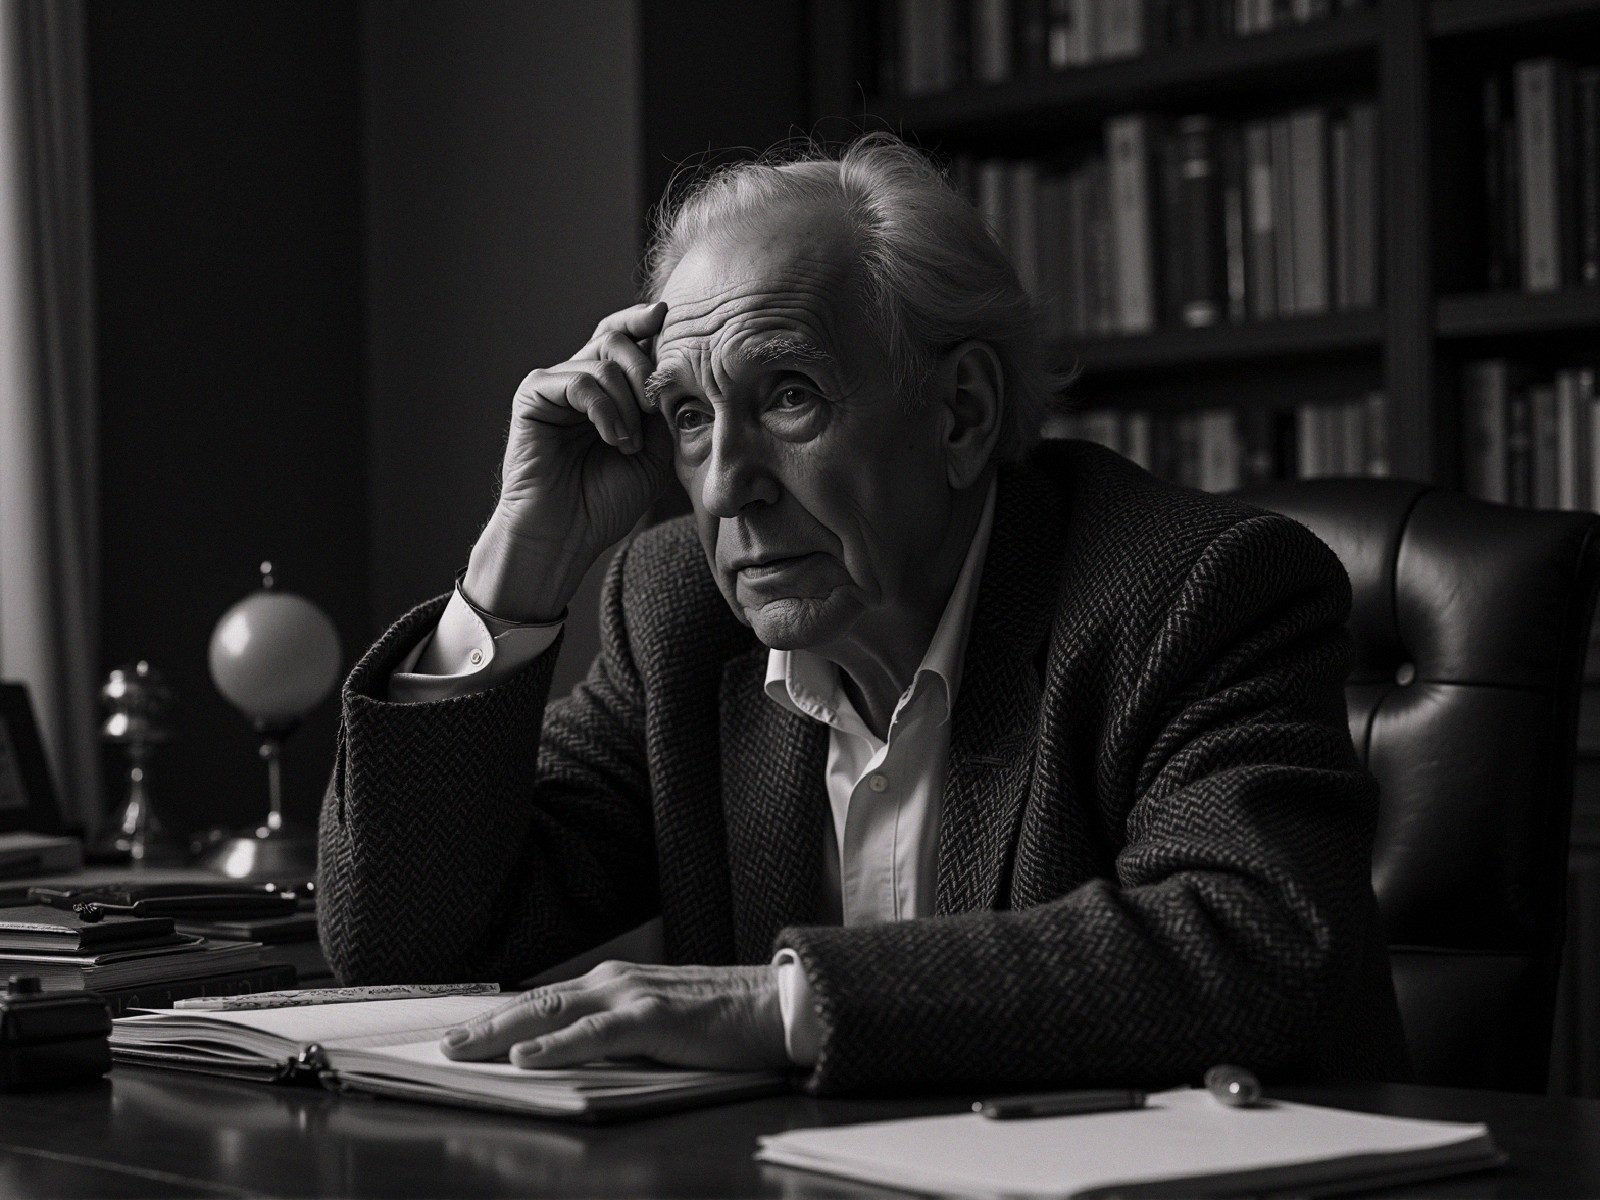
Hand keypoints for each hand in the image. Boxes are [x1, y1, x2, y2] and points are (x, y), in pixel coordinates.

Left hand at [439, 960, 790, 1070]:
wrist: (777, 1005)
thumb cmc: (723, 1019)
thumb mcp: (659, 1023)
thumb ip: (617, 1034)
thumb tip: (570, 1058)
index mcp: (616, 984)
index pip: (544, 1001)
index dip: (499, 1017)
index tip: (462, 1034)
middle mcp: (616, 982)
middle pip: (536, 1002)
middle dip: (485, 1023)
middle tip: (444, 1044)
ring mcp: (634, 995)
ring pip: (554, 1012)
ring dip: (503, 1031)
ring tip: (464, 1048)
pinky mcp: (657, 1017)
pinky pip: (596, 1034)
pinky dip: (557, 1045)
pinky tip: (527, 1057)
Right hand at [464, 301, 675, 621]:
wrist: (565, 534)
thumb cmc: (605, 501)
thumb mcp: (654, 452)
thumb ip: (663, 409)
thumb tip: (679, 369)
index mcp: (604, 389)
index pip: (624, 338)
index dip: (644, 322)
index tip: (668, 317)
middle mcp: (576, 380)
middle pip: (615, 338)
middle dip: (645, 369)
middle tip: (654, 408)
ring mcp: (553, 385)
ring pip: (602, 361)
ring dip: (627, 404)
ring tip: (628, 446)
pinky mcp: (533, 395)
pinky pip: (579, 381)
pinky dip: (605, 410)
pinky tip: (614, 440)